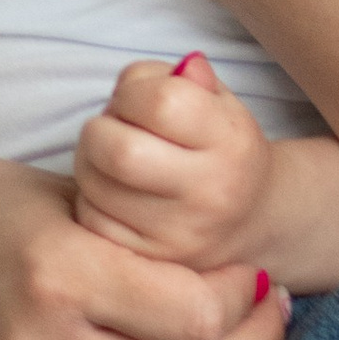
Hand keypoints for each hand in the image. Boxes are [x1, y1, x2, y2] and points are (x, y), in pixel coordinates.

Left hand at [74, 54, 273, 274]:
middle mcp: (211, 192)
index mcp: (231, 143)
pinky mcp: (149, 260)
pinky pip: (91, 219)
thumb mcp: (217, 103)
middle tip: (113, 128)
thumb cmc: (221, 148)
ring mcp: (179, 234)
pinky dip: (91, 197)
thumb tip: (137, 83)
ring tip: (112, 157)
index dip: (132, 92)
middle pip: (120, 150)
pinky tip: (114, 190)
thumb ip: (179, 79)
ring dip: (89, 161)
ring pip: (96, 185)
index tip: (134, 100)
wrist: (249, 221)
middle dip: (100, 129)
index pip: (161, 102)